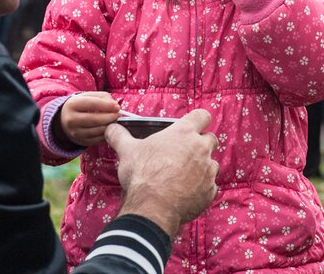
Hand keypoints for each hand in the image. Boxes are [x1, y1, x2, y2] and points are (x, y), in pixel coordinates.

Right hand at [59, 92, 119, 146]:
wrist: (64, 120)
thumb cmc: (81, 105)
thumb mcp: (88, 96)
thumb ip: (102, 97)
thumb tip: (114, 105)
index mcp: (73, 104)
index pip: (92, 104)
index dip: (107, 105)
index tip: (117, 107)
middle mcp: (71, 119)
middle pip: (95, 119)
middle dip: (110, 117)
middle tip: (119, 115)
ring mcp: (75, 132)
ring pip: (97, 131)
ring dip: (110, 126)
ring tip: (115, 121)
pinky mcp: (80, 141)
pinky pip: (97, 140)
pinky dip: (106, 134)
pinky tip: (110, 129)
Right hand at [105, 109, 218, 236]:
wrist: (153, 206)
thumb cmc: (142, 174)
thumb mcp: (127, 151)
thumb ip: (120, 136)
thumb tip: (111, 128)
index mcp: (184, 133)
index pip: (202, 116)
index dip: (198, 119)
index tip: (192, 126)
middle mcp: (201, 149)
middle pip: (211, 139)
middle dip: (201, 144)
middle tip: (185, 153)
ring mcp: (208, 170)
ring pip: (212, 163)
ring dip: (202, 167)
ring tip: (185, 175)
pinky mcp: (209, 191)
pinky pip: (210, 186)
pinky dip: (202, 187)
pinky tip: (187, 192)